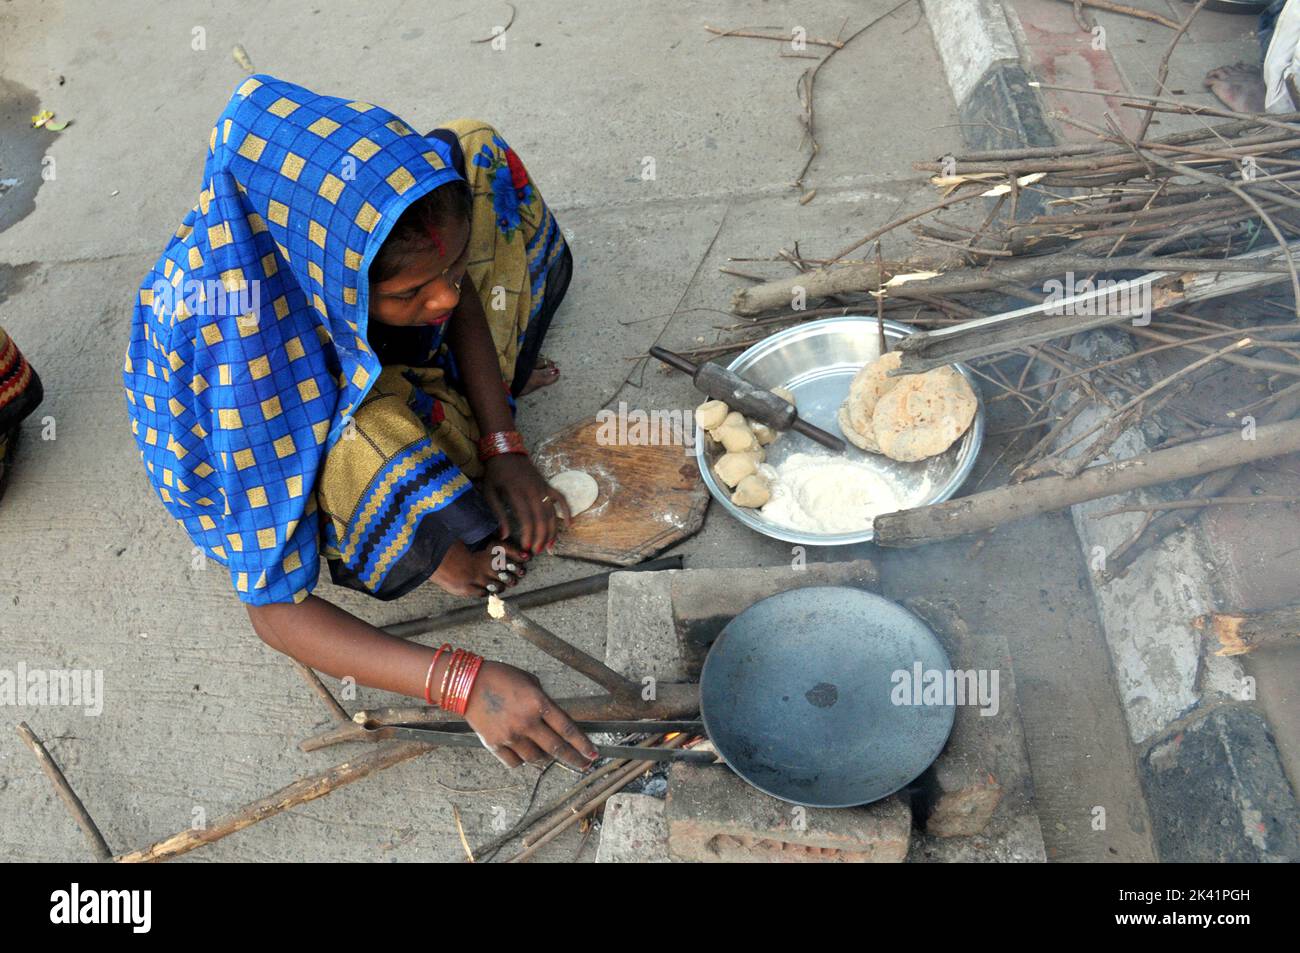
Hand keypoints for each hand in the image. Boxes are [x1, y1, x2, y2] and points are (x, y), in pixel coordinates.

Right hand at [429, 540, 528, 597]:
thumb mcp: (469, 531)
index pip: (514, 552)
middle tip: (518, 575)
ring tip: (506, 584)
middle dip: (517, 574)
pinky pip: (485, 592)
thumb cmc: (451, 540)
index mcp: (490, 547)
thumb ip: (484, 533)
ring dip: (505, 584)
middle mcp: (489, 563)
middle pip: (511, 572)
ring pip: (501, 585)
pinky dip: (488, 590)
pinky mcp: (468, 589)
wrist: (433, 555)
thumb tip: (496, 531)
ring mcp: (480, 578)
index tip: (527, 557)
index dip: (521, 556)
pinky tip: (488, 588)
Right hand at [464, 661, 597, 768]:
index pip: (567, 729)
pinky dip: (523, 760)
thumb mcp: (529, 681)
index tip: (593, 754)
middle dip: (574, 759)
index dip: (582, 744)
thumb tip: (554, 720)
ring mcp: (510, 736)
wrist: (467, 683)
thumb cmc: (500, 676)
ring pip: (536, 759)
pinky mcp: (494, 744)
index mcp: (538, 703)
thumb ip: (543, 701)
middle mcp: (527, 722)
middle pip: (556, 749)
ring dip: (546, 759)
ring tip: (548, 754)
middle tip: (584, 766)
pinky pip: (515, 762)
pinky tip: (524, 754)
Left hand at [480, 453, 570, 554]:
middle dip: (541, 537)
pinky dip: (567, 511)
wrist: (506, 451)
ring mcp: (543, 488)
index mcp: (517, 493)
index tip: (526, 547)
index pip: (527, 519)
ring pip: (552, 513)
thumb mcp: (490, 492)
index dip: (528, 535)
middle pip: (542, 519)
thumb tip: (503, 535)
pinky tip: (569, 524)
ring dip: (552, 530)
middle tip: (537, 551)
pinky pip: (561, 499)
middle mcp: (533, 491)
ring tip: (549, 546)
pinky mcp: (547, 485)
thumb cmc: (495, 473)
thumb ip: (498, 514)